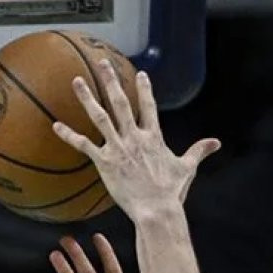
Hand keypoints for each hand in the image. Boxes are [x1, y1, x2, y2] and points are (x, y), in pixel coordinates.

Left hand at [52, 60, 220, 218]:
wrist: (156, 209)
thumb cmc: (171, 191)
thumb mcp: (186, 168)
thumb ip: (198, 151)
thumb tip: (216, 143)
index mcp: (153, 137)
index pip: (149, 107)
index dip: (145, 90)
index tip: (141, 74)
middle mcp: (134, 137)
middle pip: (121, 103)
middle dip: (111, 81)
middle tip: (102, 63)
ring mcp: (118, 147)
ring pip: (100, 117)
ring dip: (87, 98)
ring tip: (77, 81)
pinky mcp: (105, 162)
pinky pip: (83, 145)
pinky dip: (69, 135)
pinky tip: (55, 125)